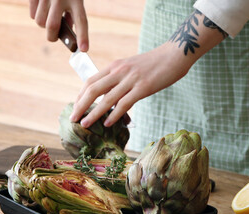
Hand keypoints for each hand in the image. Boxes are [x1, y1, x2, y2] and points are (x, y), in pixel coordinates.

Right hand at [29, 0, 88, 50]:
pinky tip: (42, 8)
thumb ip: (71, 13)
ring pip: (40, 22)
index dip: (83, 36)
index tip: (83, 49)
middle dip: (52, 37)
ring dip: (44, 25)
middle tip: (55, 38)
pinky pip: (33, 14)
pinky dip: (37, 16)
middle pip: (53, 26)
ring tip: (49, 16)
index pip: (81, 20)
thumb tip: (64, 31)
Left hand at [69, 42, 193, 127]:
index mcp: (115, 66)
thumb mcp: (132, 67)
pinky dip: (114, 114)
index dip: (80, 95)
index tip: (75, 107)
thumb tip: (111, 97)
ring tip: (85, 124)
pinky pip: (125, 103)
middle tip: (73, 119)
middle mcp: (119, 71)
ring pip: (106, 99)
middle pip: (93, 90)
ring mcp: (131, 79)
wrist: (175, 54)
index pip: (91, 81)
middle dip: (80, 105)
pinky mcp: (143, 87)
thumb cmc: (155, 63)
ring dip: (93, 113)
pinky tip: (108, 123)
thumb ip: (120, 79)